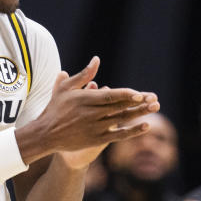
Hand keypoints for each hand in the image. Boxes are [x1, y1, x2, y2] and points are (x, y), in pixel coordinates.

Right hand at [31, 57, 159, 163]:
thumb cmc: (56, 108)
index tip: (139, 93)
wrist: (46, 134)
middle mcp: (90, 114)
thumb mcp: (66, 88)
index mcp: (84, 99)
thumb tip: (97, 60)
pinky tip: (146, 125)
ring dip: (139, 114)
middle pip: (118, 107)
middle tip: (154, 98)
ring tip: (154, 108)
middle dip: (138, 103)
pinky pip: (118, 135)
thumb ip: (84, 75)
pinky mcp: (96, 140)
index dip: (125, 95)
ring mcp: (94, 128)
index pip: (109, 97)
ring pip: (121, 120)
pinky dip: (132, 131)